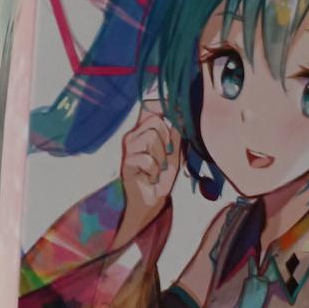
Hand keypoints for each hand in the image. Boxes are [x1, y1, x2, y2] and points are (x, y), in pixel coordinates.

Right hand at [115, 104, 181, 246]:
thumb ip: (177, 133)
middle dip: (167, 141)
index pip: (148, 106)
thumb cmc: (162, 176)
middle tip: (164, 158)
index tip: (177, 116)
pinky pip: (147, 158)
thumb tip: (182, 113)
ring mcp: (127, 149)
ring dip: (160, 157)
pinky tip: (150, 177)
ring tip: (157, 168)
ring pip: (151, 138)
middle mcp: (132, 136)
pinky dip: (154, 171)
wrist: (152, 201)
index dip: (163, 106)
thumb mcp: (175, 151)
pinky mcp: (126, 163)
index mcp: (143, 131)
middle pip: (155, 122)